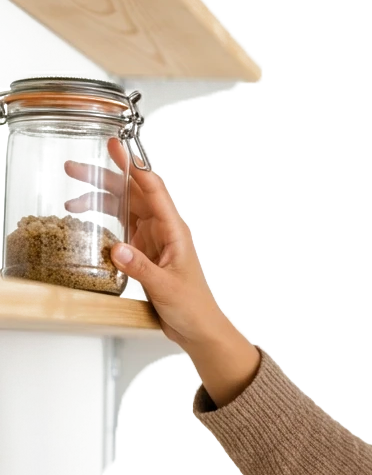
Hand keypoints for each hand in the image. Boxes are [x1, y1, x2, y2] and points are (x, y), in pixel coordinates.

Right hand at [63, 137, 231, 349]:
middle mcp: (164, 230)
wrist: (197, 327)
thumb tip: (117, 249)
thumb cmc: (192, 306)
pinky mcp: (144, 252)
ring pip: (124, 210)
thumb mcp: (165, 287)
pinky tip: (86, 221)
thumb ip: (140, 268)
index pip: (152, 188)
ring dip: (99, 201)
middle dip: (105, 178)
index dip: (133, 165)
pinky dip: (103, 222)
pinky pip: (121, 228)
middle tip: (76, 167)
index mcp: (174, 230)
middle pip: (132, 194)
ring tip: (72, 200)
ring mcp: (153, 239)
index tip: (115, 147)